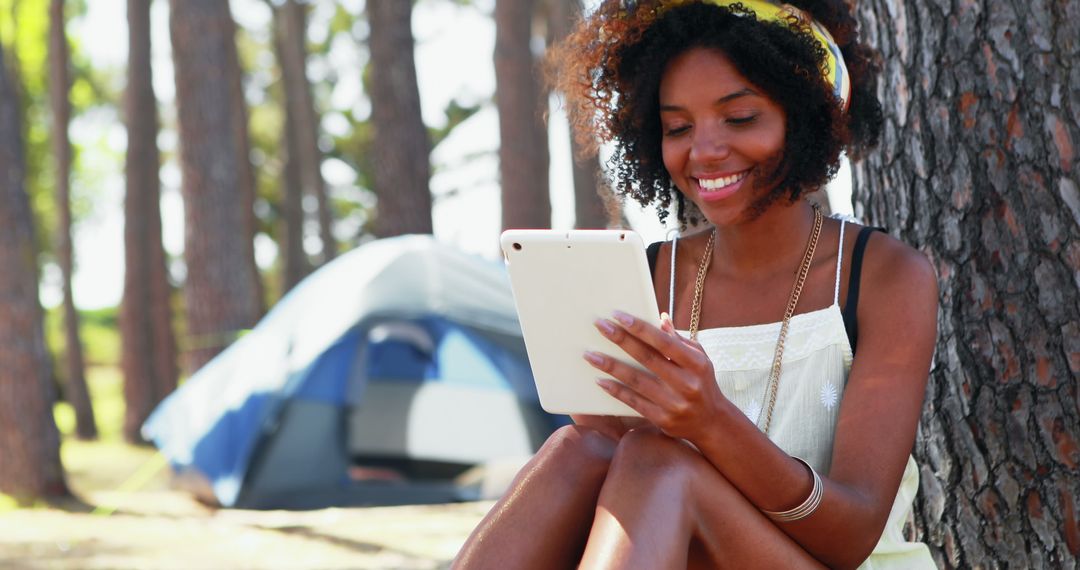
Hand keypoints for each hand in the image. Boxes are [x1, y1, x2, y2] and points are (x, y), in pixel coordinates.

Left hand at [583, 311, 724, 441]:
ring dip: (610, 366)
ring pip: (636, 381)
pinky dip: (616, 390)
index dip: (640, 328)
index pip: (664, 342)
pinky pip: (633, 402)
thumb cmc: (701, 382)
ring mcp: (674, 403)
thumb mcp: (699, 359)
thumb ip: (678, 340)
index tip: (618, 315)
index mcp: (696, 364)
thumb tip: (660, 318)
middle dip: (621, 340)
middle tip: (600, 326)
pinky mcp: (662, 419)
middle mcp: (686, 384)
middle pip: (647, 358)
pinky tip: (600, 380)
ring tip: (590, 354)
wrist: (711, 422)